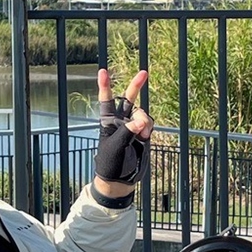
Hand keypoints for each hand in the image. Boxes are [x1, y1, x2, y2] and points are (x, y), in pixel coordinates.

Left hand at [94, 68, 152, 194]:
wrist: (120, 179)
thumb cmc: (110, 162)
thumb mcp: (115, 146)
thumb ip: (128, 131)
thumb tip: (141, 120)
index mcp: (108, 121)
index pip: (106, 100)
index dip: (105, 86)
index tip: (103, 71)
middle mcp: (121, 121)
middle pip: (128, 99)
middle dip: (135, 86)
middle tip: (144, 73)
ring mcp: (133, 127)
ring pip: (142, 113)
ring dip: (143, 119)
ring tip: (142, 131)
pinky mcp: (143, 134)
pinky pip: (149, 123)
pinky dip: (149, 126)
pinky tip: (146, 134)